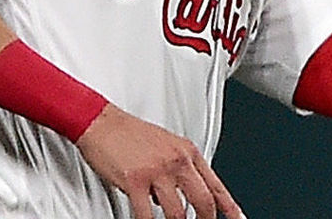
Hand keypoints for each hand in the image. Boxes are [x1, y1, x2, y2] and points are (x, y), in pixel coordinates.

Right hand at [76, 104, 245, 218]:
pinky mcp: (136, 181)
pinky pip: (147, 215)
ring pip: (178, 214)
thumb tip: (181, 194)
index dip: (230, 208)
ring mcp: (157, 171)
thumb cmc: (128, 132)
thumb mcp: (165, 144)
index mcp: (187, 152)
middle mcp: (176, 161)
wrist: (101, 121)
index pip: (216, 185)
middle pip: (203, 203)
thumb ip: (178, 167)